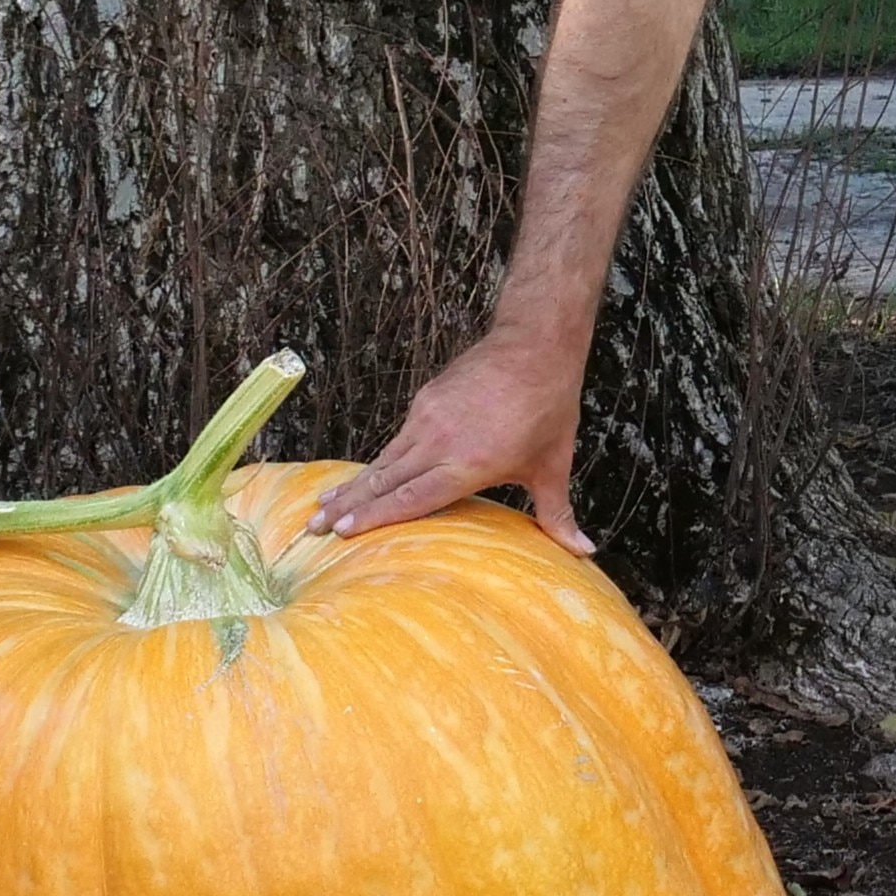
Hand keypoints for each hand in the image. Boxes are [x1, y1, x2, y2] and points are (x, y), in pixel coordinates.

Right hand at [307, 321, 593, 547]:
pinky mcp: (426, 399)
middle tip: (312, 527)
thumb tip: (583, 551)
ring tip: (322, 505)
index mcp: (467, 464)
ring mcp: (428, 417)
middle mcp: (439, 441)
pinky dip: (376, 461)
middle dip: (347, 506)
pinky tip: (362, 476)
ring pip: (384, 459)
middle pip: (385, 480)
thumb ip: (558, 514)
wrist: (535, 345)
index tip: (342, 531)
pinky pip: (396, 439)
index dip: (376, 516)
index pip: (412, 497)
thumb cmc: (547, 408)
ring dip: (353, 484)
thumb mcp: (553, 465)